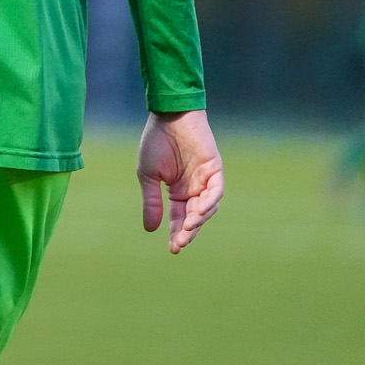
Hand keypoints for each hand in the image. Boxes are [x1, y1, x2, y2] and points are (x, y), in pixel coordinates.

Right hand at [137, 109, 223, 253]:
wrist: (168, 115)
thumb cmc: (157, 141)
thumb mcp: (148, 176)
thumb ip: (151, 201)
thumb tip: (150, 229)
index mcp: (178, 190)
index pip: (179, 218)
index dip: (177, 233)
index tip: (173, 249)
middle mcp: (194, 188)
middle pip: (194, 217)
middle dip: (188, 232)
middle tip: (180, 244)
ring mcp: (205, 179)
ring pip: (207, 208)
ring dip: (198, 220)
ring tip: (186, 228)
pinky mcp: (215, 169)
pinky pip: (216, 192)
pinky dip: (209, 203)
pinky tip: (198, 213)